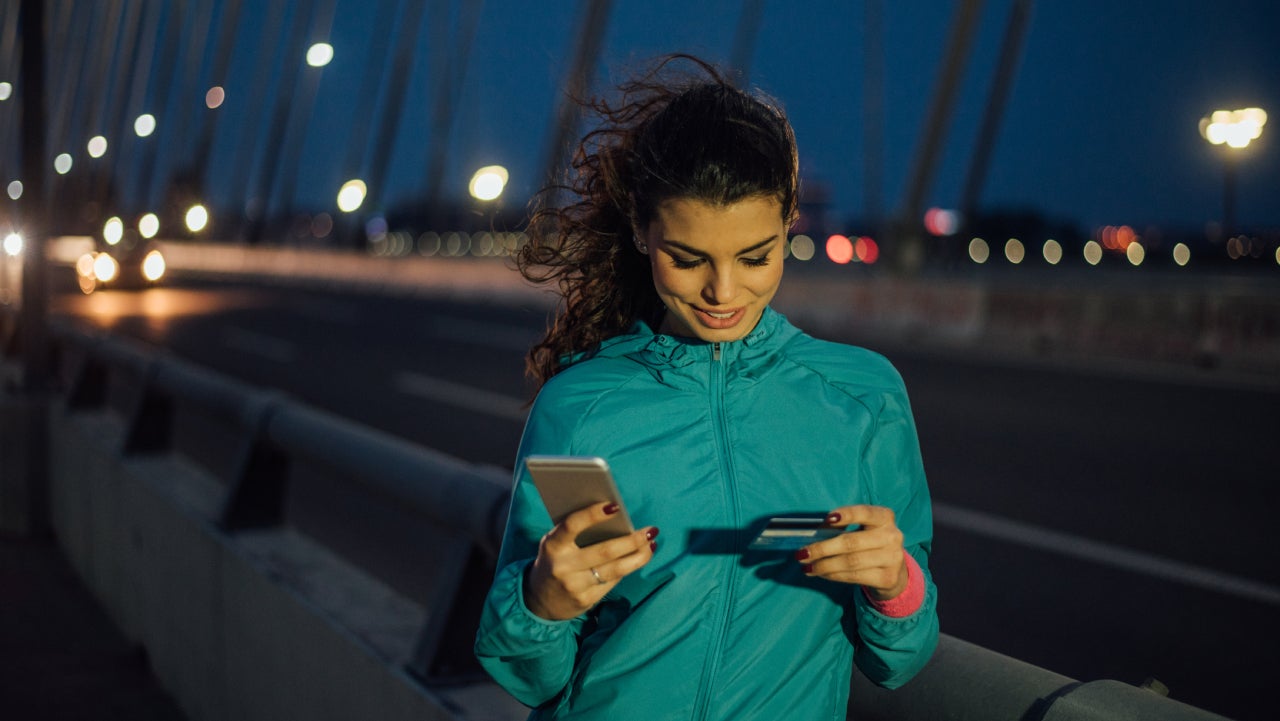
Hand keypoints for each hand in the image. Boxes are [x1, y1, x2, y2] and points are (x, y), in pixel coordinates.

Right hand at [524, 502, 657, 619]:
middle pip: (605, 551)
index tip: (616, 506)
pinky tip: (639, 558)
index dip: (593, 514)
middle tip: (651, 530)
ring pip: (615, 569)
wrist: (539, 601)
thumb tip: (614, 516)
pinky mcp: (586, 600)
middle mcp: (563, 566)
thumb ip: (576, 531)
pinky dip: (629, 568)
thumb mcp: (556, 544)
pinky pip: (613, 581)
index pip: (572, 525)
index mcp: (552, 545)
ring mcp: (575, 586)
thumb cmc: (554, 561)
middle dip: (632, 540)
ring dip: (639, 556)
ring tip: (651, 543)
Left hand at [795, 505, 907, 600]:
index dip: (847, 514)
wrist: (893, 571)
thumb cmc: (868, 543)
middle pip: (851, 542)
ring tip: (807, 567)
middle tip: (802, 554)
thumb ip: (842, 527)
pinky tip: (821, 574)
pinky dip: (834, 575)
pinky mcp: (887, 578)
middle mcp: (892, 536)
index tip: (827, 518)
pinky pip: (854, 576)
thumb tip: (814, 535)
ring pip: (851, 562)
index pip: (865, 512)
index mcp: (884, 517)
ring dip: (824, 565)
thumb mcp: (861, 529)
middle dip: (822, 549)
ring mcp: (892, 558)